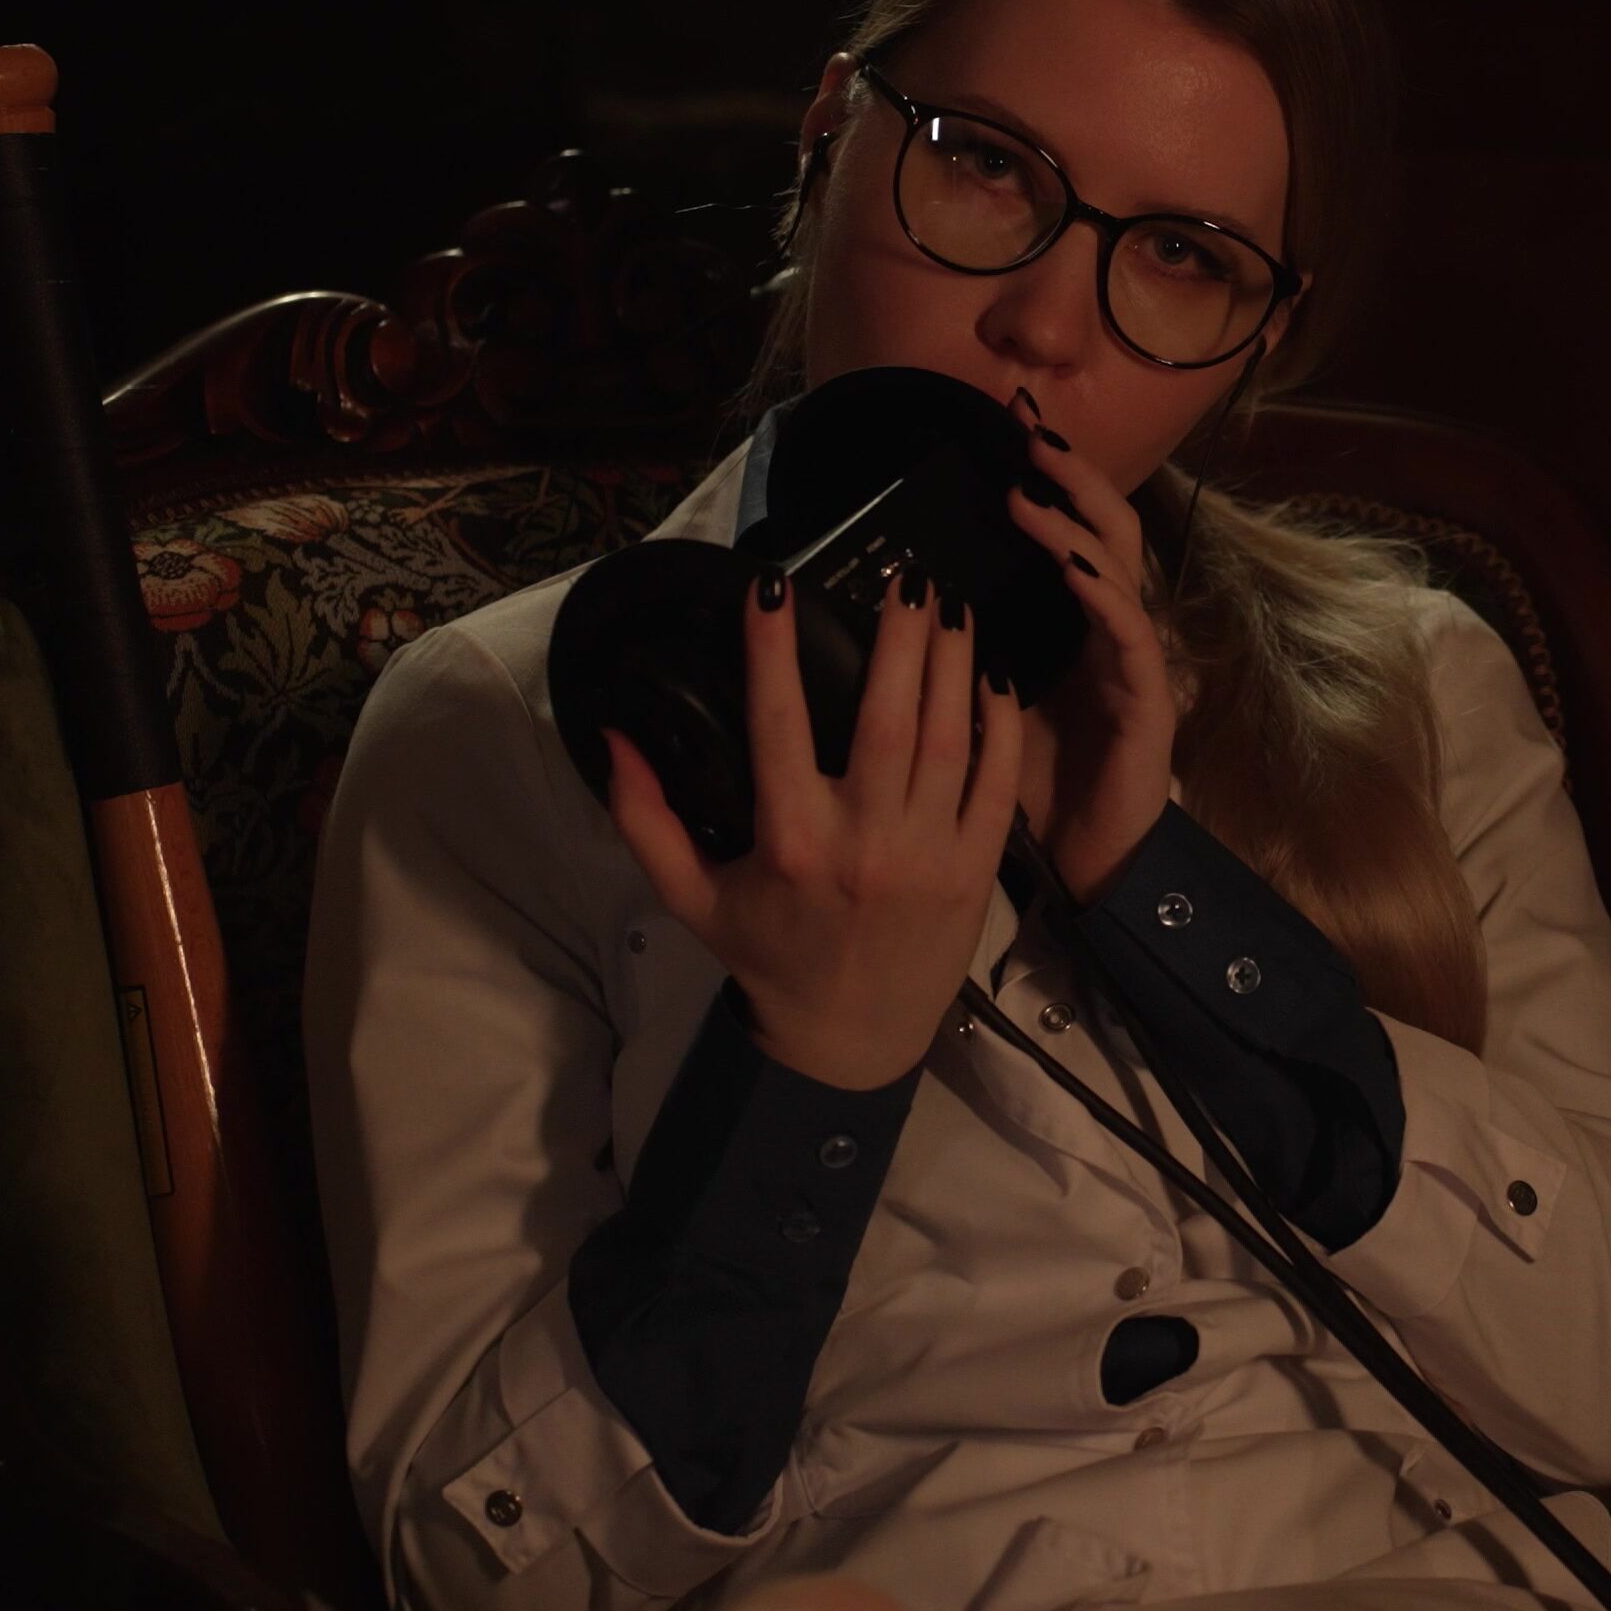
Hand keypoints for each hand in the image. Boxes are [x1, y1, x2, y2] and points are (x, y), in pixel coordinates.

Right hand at [599, 568, 1024, 1089]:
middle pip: (888, 718)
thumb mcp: (691, 897)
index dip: (774, 651)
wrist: (851, 1037)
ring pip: (949, 738)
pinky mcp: (975, 869)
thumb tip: (613, 735)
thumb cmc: (769, 955)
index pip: (779, 725)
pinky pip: (996, 782)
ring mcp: (929, 854)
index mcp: (791, 842)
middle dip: (900, 638)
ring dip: (952, 663)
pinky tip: (990, 677)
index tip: (772, 586)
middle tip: (904, 574)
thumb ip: (645, 818)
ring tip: (949, 603)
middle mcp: (864, 842)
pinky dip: (997, 725)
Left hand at [1002, 398, 1181, 908]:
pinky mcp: (1148, 702)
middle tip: (1027, 425)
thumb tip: (895, 601)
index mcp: (1075, 626)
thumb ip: (962, 652)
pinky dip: (1103, 593)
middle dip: (1069, 474)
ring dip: (1076, 521)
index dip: (1046, 478)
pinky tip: (1073, 565)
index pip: (1070, 531)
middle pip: (1103, 528)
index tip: (1005, 426)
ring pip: (1120, 567)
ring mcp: (1135, 662)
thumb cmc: (1034, 790)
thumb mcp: (986, 705)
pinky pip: (1130, 634)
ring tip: (1032, 484)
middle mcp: (1110, 630)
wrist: (1084, 867)